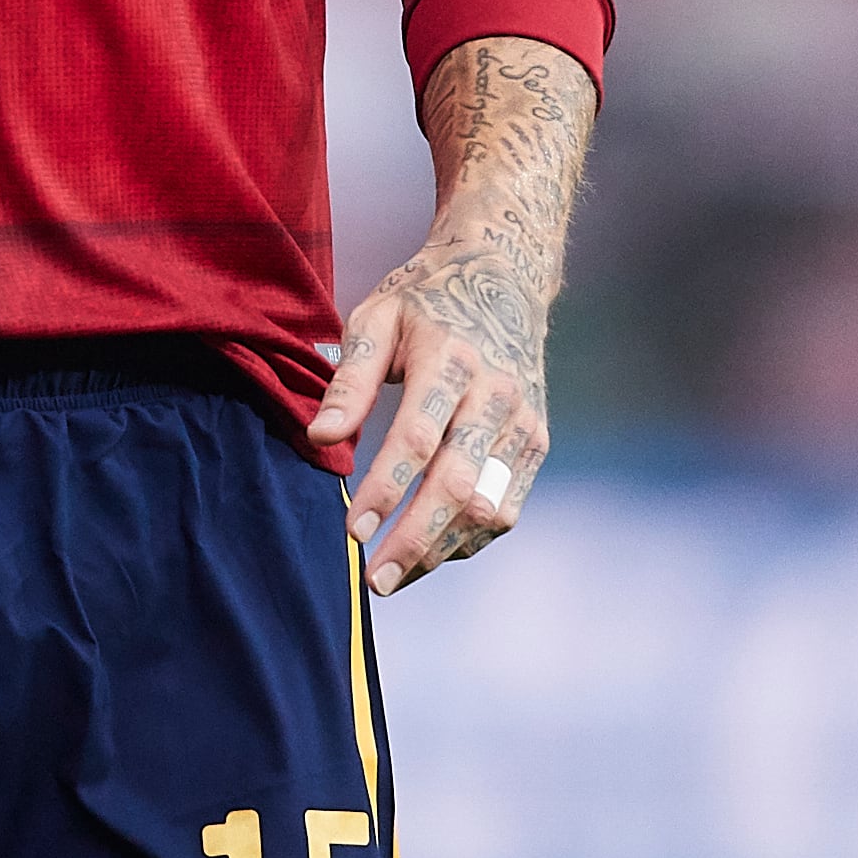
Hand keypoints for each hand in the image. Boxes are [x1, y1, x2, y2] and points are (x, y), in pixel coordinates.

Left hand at [307, 196, 555, 595]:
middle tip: (373, 580)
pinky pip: (505, 506)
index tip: (353, 532)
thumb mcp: (376, 319)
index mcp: (451, 359)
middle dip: (414, 540)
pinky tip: (431, 551)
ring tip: (393, 578)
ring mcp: (522, 423)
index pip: (419, 437)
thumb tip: (321, 439)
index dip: (387, 489)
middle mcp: (496, 395)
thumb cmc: (425, 301)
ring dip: (440, 550)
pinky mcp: (536, 442)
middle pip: (458, 484)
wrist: (504, 276)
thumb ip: (349, 380)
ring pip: (486, 506)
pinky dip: (469, 539)